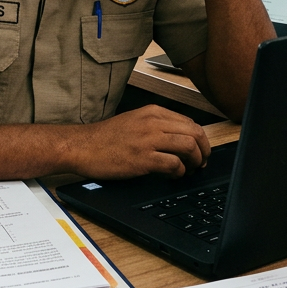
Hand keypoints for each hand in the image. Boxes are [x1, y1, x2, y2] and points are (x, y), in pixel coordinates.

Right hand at [66, 105, 211, 178]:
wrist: (83, 146)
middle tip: (202, 162)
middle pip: (194, 133)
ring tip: (190, 170)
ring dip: (195, 161)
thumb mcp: (134, 121)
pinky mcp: (143, 158)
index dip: (200, 139)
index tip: (201, 150)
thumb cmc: (105, 138)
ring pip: (188, 147)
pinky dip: (179, 172)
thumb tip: (178, 139)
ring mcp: (148, 140)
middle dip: (204, 150)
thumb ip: (156, 126)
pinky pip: (173, 164)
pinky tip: (174, 175)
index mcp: (153, 112)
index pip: (190, 122)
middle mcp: (153, 122)